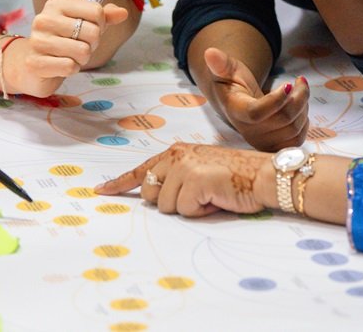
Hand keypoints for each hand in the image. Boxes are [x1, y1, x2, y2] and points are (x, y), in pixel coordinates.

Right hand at [1, 0, 128, 96]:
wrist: (32, 64)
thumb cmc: (63, 40)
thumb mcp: (85, 24)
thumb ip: (104, 17)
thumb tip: (123, 13)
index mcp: (57, 4)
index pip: (96, 11)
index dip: (101, 24)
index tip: (90, 29)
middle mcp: (44, 19)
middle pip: (92, 32)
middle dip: (92, 44)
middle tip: (80, 46)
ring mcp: (37, 41)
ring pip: (83, 51)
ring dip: (82, 58)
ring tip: (70, 56)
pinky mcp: (35, 62)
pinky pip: (70, 67)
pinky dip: (72, 69)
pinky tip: (60, 66)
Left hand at [95, 142, 273, 216]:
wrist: (262, 174)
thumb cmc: (235, 177)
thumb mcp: (201, 171)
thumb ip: (178, 178)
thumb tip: (155, 195)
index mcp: (176, 152)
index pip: (141, 170)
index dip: (119, 183)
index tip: (100, 191)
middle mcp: (176, 156)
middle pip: (150, 194)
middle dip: (171, 203)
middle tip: (198, 196)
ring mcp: (184, 167)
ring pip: (166, 206)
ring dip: (189, 208)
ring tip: (211, 196)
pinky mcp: (194, 180)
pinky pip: (185, 210)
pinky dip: (201, 211)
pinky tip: (216, 199)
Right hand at [204, 47, 309, 150]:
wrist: (238, 105)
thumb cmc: (233, 85)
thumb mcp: (227, 70)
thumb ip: (220, 63)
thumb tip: (210, 52)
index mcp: (236, 111)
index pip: (257, 113)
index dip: (275, 100)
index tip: (287, 83)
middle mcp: (249, 132)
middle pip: (282, 119)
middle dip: (298, 97)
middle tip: (300, 80)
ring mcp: (263, 142)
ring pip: (294, 129)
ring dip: (303, 106)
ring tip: (300, 90)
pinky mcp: (275, 148)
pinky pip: (297, 140)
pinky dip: (304, 121)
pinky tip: (299, 107)